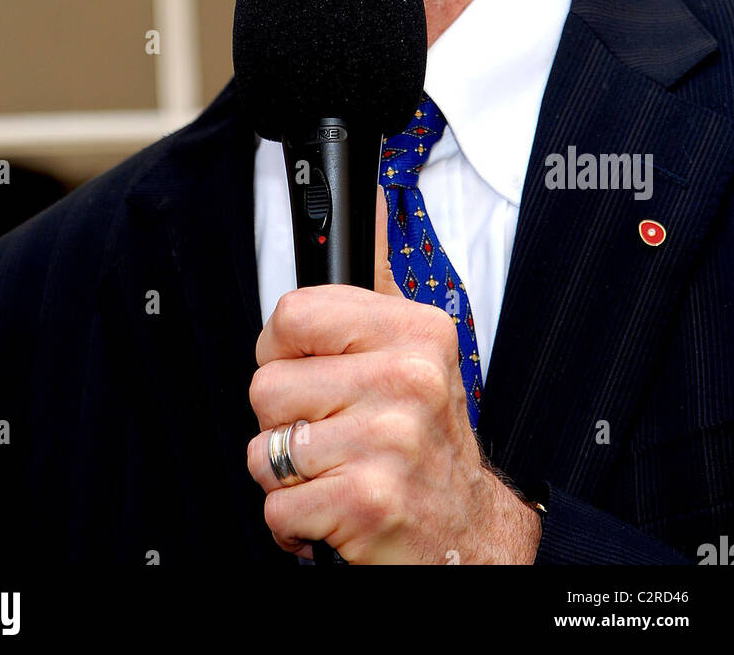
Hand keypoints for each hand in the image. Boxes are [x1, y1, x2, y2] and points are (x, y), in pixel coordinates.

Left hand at [246, 191, 541, 563]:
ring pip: (265, 448)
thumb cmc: (426, 438)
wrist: (468, 535)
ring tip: (337, 471)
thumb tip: (370, 196)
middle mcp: (408, 380)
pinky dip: (296, 523)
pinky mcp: (367, 503)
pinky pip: (277, 507)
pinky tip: (338, 510)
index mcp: (414, 332)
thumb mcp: (415, 348)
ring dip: (289, 475)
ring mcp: (389, 442)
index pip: (292, 314)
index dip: (284, 350)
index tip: (313, 371)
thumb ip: (378, 278)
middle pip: (266, 386)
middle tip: (334, 434)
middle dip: (285, 422)